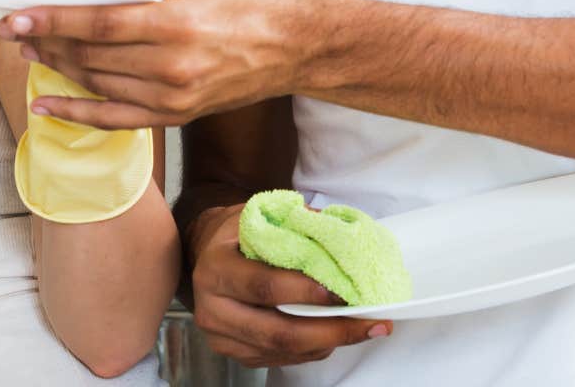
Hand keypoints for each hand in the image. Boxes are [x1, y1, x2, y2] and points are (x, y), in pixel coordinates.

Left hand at [0, 0, 311, 127]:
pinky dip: (79, 116)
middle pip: (92, 57)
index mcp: (179, 24)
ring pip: (99, 86)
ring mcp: (175, 97)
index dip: (53, 21)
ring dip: (57, 72)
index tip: (18, 17)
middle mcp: (173, 67)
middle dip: (46, 43)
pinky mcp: (178, 114)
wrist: (297, 47)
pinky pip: (118, 120)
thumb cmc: (253, 0)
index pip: (99, 24)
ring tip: (30, 54)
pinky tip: (48, 108)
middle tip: (14, 31)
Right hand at [188, 204, 390, 367]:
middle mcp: (212, 308)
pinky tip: (334, 335)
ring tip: (363, 329)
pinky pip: (280, 358)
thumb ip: (298, 224)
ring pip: (282, 351)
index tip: (344, 293)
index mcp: (216, 268)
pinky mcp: (234, 353)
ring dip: (328, 343)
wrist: (205, 253)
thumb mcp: (261, 216)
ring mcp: (221, 336)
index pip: (265, 286)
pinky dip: (313, 349)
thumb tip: (342, 236)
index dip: (306, 293)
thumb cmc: (237, 233)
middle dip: (330, 331)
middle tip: (369, 323)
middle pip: (278, 332)